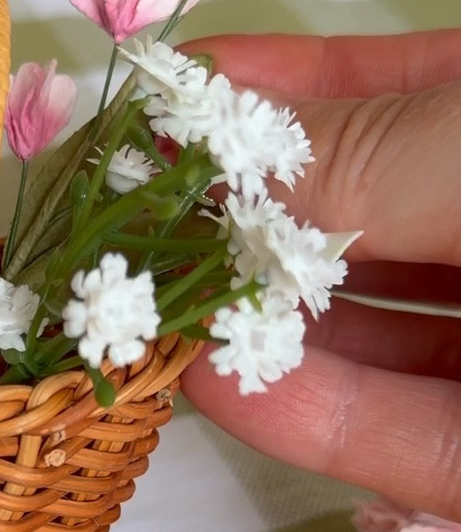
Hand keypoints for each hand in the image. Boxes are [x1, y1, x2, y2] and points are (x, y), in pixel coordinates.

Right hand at [182, 29, 460, 517]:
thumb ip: (356, 152)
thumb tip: (211, 143)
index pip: (395, 94)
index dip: (282, 90)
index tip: (166, 98)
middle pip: (367, 226)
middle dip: (249, 220)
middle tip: (126, 219)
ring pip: (374, 342)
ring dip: (258, 327)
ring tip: (146, 309)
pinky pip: (405, 441)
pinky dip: (311, 419)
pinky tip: (210, 386)